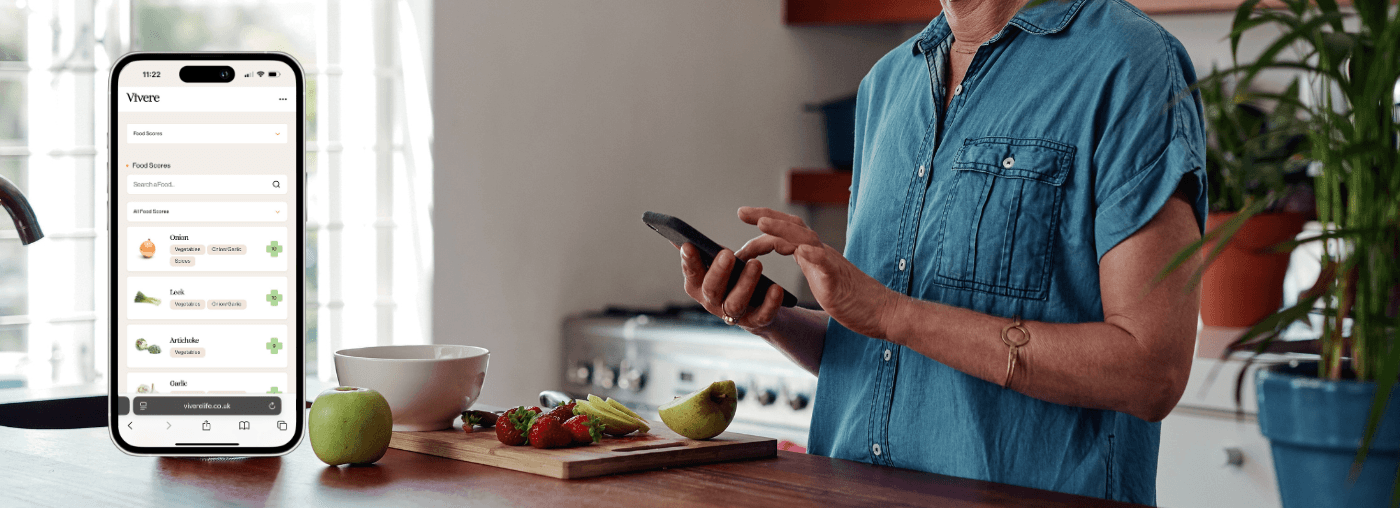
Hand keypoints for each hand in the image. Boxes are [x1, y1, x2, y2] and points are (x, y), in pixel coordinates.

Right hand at [679, 243, 786, 329]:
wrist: (760, 305)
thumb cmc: (734, 278)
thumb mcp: (718, 263)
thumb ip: (703, 252)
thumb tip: (680, 237)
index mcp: (699, 286)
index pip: (691, 274)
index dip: (689, 262)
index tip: (689, 245)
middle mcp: (712, 303)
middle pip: (711, 290)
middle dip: (718, 272)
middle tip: (728, 254)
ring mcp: (733, 315)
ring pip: (735, 303)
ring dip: (745, 284)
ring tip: (756, 264)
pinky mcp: (755, 322)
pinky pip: (762, 315)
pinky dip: (770, 303)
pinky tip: (776, 288)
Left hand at [733, 206, 902, 338]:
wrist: (883, 312)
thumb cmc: (854, 299)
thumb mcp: (824, 277)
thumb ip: (810, 263)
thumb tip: (797, 254)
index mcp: (815, 254)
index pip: (787, 231)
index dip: (766, 222)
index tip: (744, 216)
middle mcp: (821, 253)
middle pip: (792, 227)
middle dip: (765, 216)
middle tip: (741, 212)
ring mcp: (831, 264)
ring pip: (805, 240)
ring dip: (782, 230)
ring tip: (761, 222)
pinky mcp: (839, 280)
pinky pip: (827, 264)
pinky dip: (814, 256)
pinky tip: (801, 252)